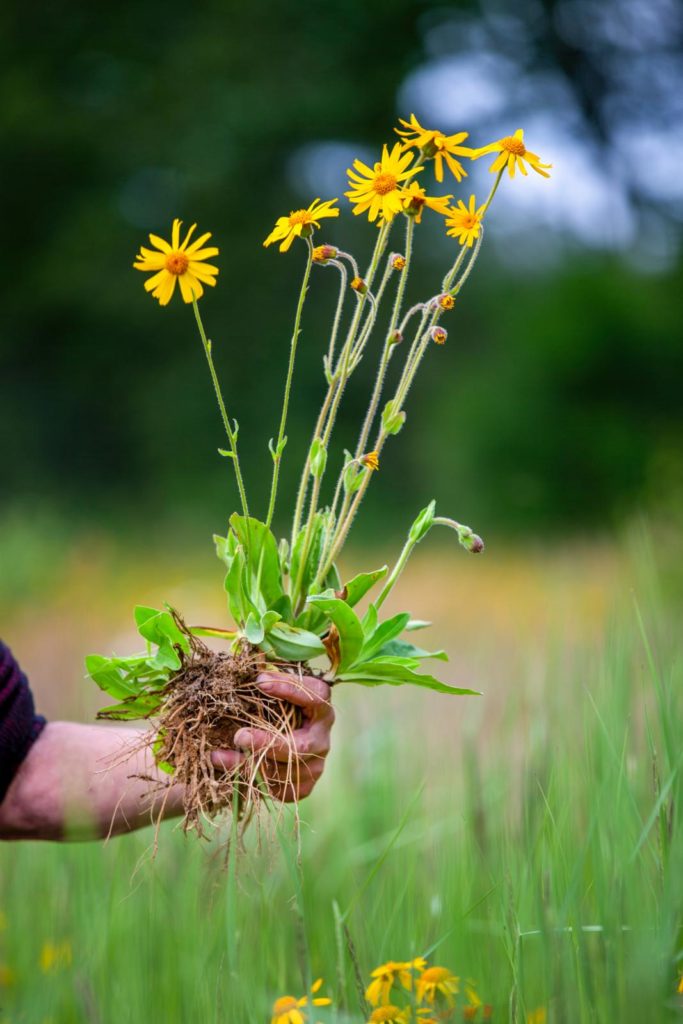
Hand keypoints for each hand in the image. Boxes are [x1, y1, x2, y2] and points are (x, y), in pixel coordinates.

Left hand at [210, 671, 333, 802]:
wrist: (280, 744)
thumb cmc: (275, 707)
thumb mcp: (275, 690)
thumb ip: (267, 677)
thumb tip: (246, 656)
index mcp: (322, 708)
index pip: (314, 696)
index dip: (289, 688)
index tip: (259, 681)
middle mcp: (323, 738)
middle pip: (300, 746)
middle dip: (267, 742)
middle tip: (238, 736)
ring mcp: (315, 766)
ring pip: (283, 772)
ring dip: (248, 763)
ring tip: (217, 755)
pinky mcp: (302, 787)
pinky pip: (277, 789)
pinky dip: (250, 779)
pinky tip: (227, 767)